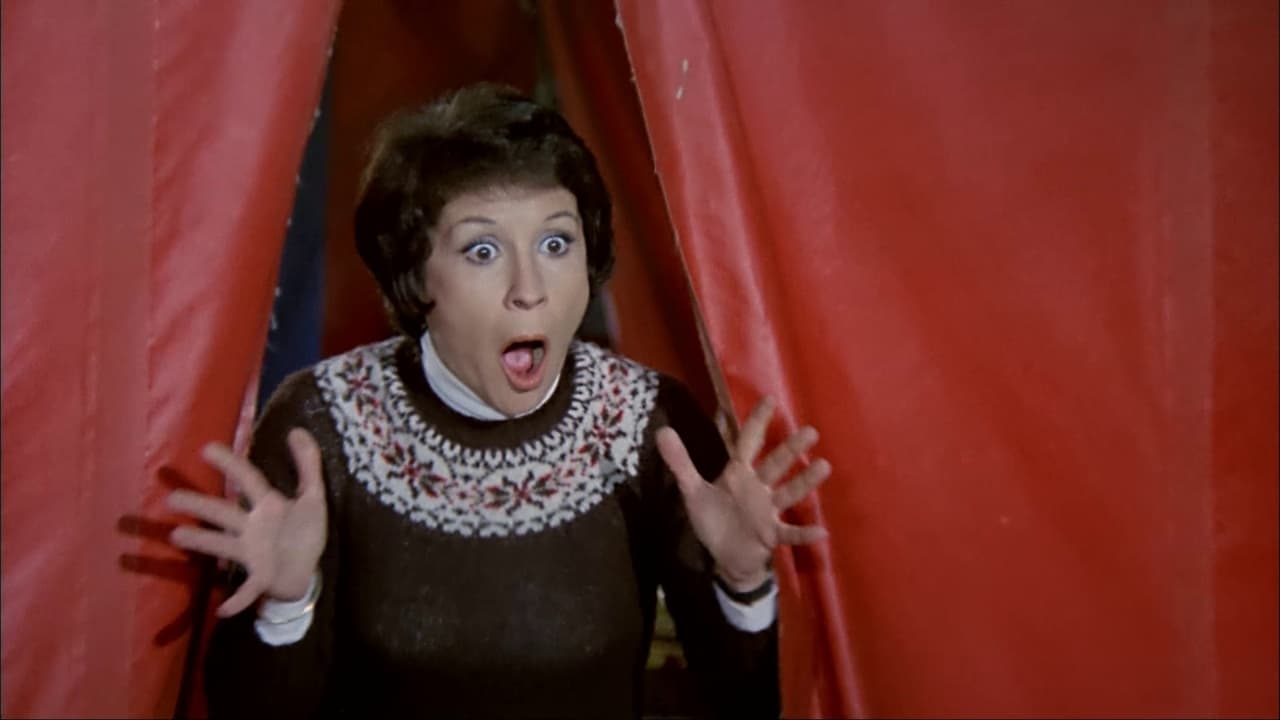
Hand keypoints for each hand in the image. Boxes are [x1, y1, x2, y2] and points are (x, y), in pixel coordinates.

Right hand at [166, 428, 326, 616]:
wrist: (306, 571)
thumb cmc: (304, 531)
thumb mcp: (313, 498)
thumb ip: (309, 465)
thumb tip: (298, 429)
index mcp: (267, 506)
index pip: (248, 480)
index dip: (232, 464)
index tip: (207, 449)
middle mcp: (252, 527)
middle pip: (224, 512)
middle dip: (200, 505)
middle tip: (171, 498)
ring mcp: (252, 553)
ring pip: (224, 545)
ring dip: (202, 543)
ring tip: (177, 535)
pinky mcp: (260, 577)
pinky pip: (246, 588)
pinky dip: (237, 599)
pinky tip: (224, 609)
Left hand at [656, 396, 829, 591]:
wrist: (725, 557)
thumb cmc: (714, 519)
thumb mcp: (692, 491)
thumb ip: (680, 462)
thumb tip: (662, 430)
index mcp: (739, 473)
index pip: (749, 442)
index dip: (757, 421)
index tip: (770, 399)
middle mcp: (758, 487)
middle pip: (775, 464)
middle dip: (791, 448)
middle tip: (811, 431)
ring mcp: (768, 511)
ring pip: (789, 492)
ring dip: (805, 481)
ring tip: (824, 466)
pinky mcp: (772, 535)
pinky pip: (790, 533)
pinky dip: (803, 533)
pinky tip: (821, 531)